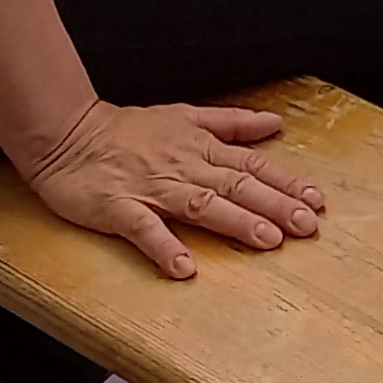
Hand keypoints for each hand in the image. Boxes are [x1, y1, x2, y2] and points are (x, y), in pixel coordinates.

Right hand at [19, 98, 323, 279]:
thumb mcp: (185, 115)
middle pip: (236, 184)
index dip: (285, 182)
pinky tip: (184, 268)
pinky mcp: (118, 207)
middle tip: (308, 224)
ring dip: (235, 221)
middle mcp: (183, 166)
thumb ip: (231, 122)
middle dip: (275, 204)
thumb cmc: (127, 130)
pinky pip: (143, 229)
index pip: (252, 164)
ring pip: (201, 203)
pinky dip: (164, 247)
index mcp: (199, 146)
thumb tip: (274, 123)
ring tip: (267, 240)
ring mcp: (151, 188)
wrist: (66, 133)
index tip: (316, 200)